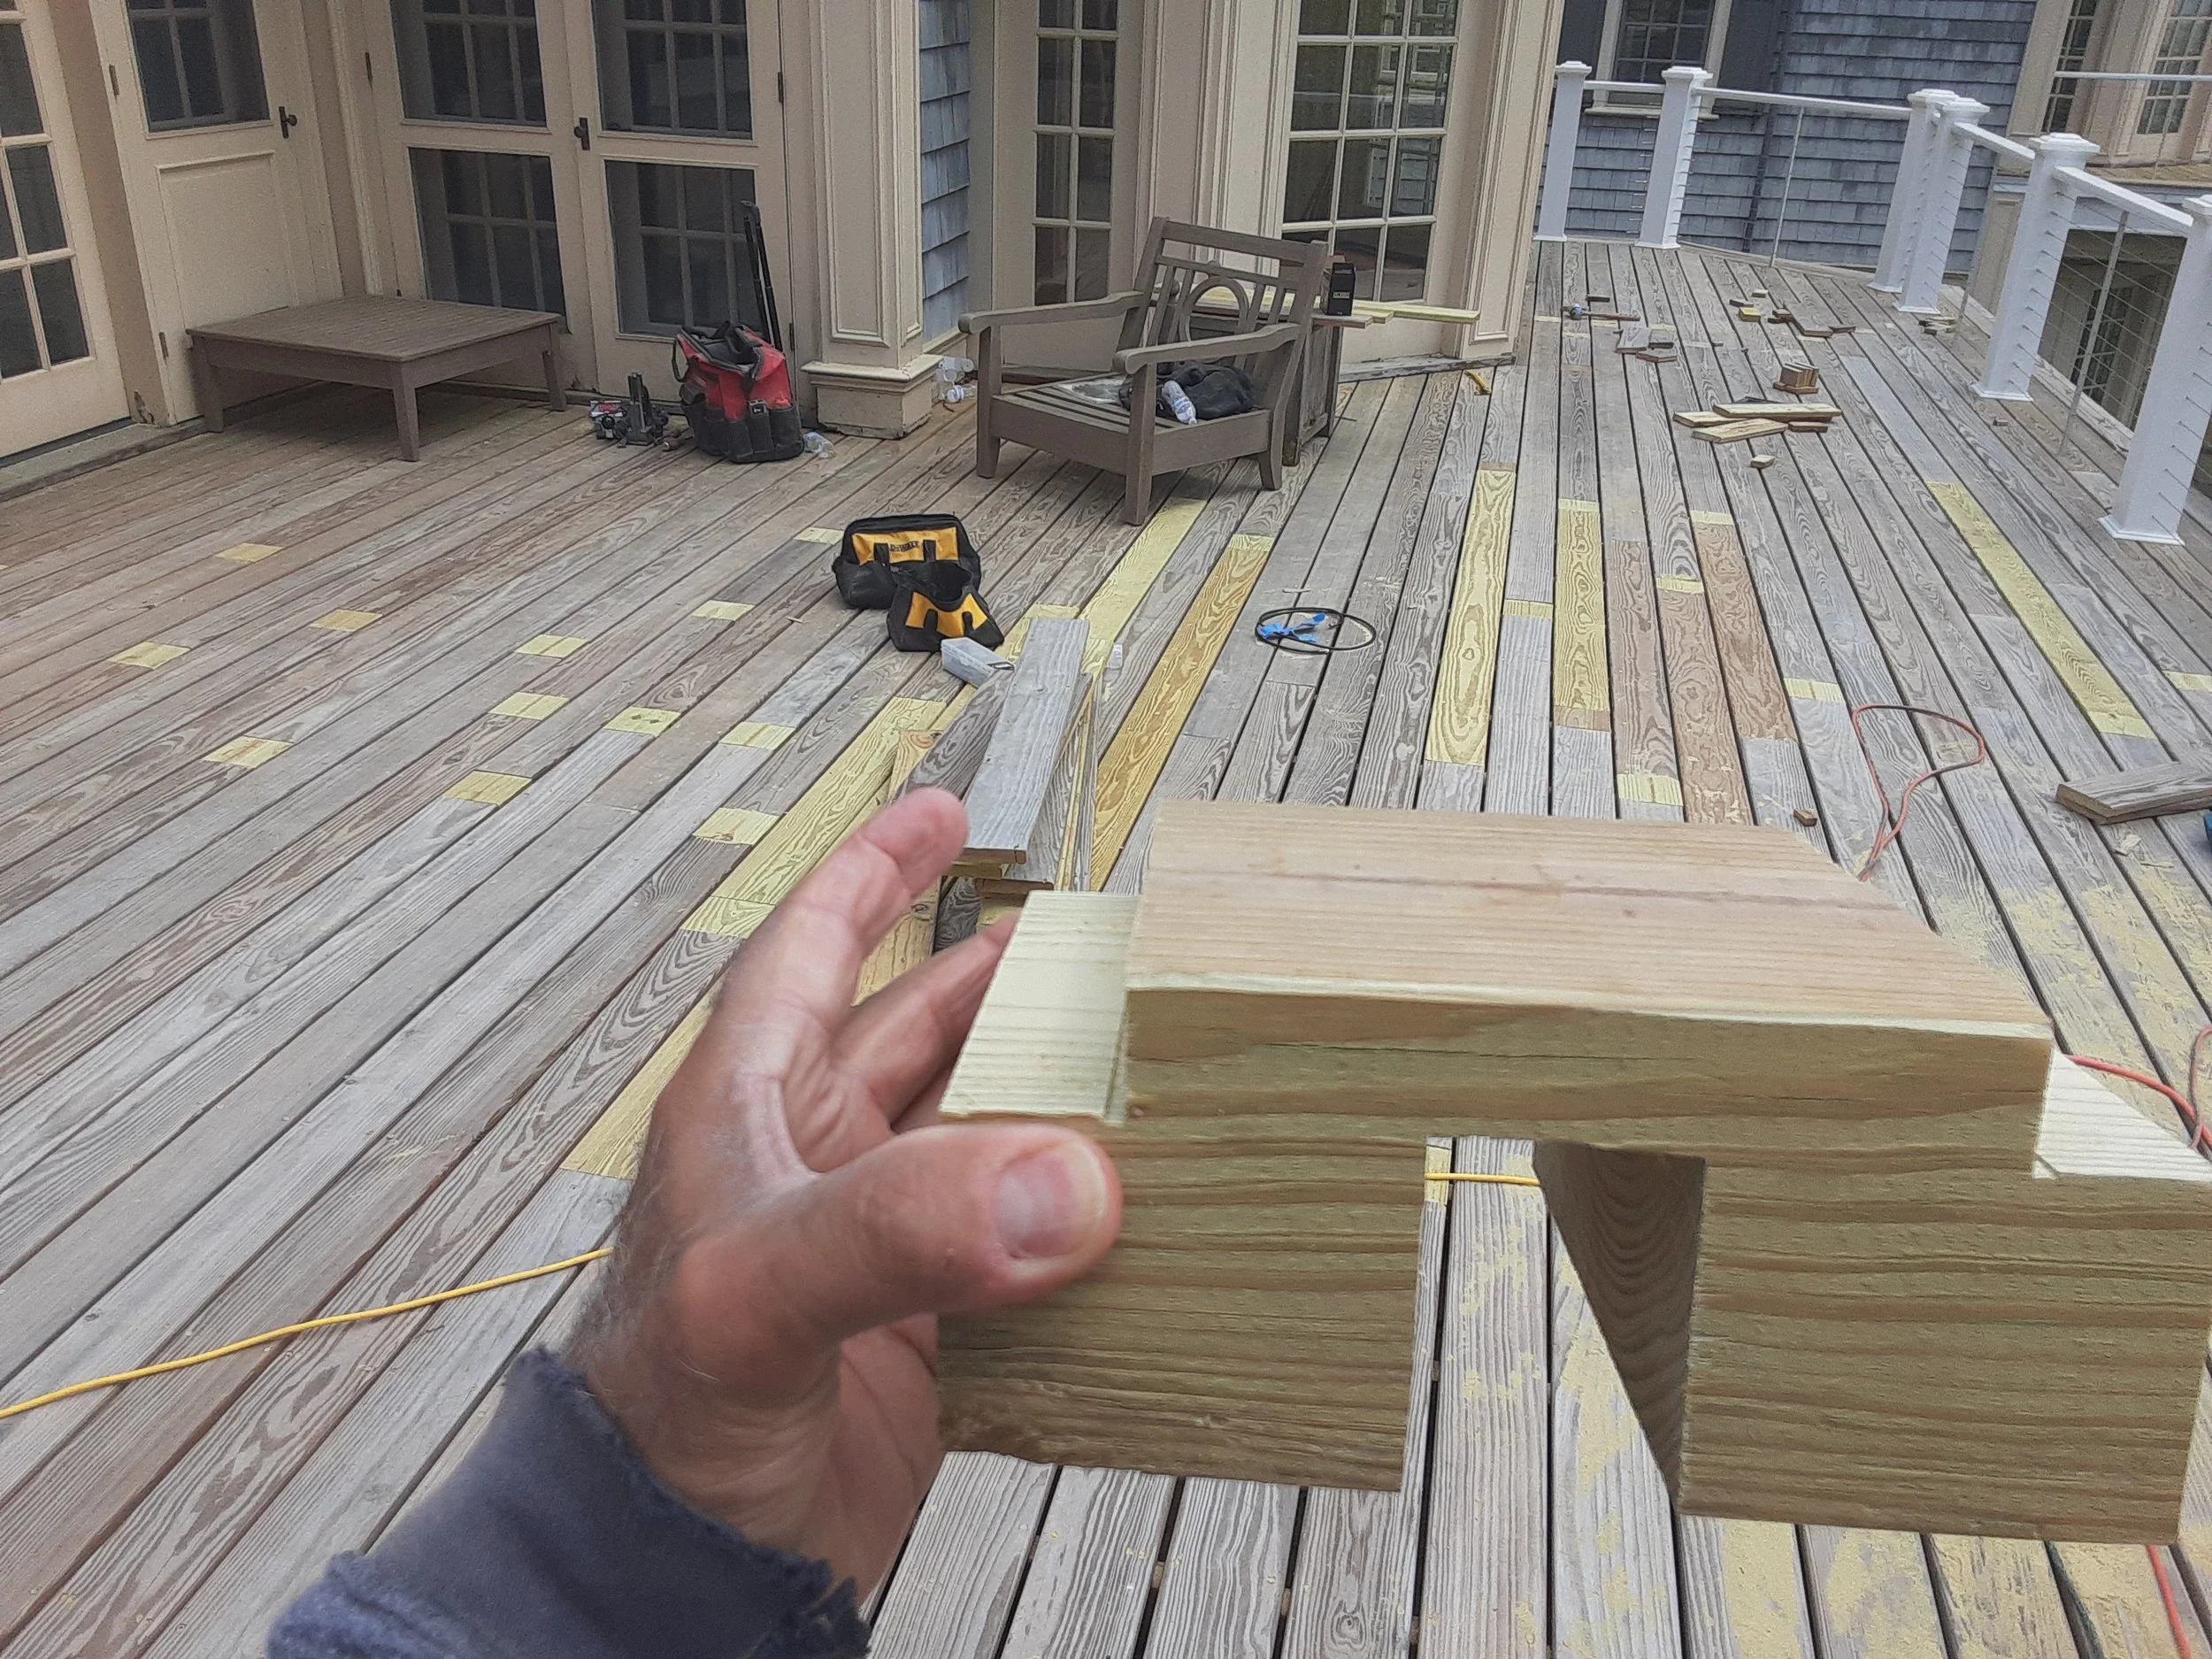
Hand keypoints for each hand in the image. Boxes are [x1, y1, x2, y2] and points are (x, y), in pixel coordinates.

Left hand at [568, 787, 1120, 1594]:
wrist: (676, 1579)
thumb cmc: (657, 1424)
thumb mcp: (757, 1291)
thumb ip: (898, 1224)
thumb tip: (1062, 1180)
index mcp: (749, 1111)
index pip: (811, 951)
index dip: (872, 871)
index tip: (943, 811)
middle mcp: (813, 1164)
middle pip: (917, 1029)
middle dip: (998, 978)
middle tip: (1091, 941)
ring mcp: (874, 1249)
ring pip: (976, 1132)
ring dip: (1047, 1093)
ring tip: (1131, 1052)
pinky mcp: (928, 1333)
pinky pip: (1015, 1243)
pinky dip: (1072, 1220)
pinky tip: (1130, 1205)